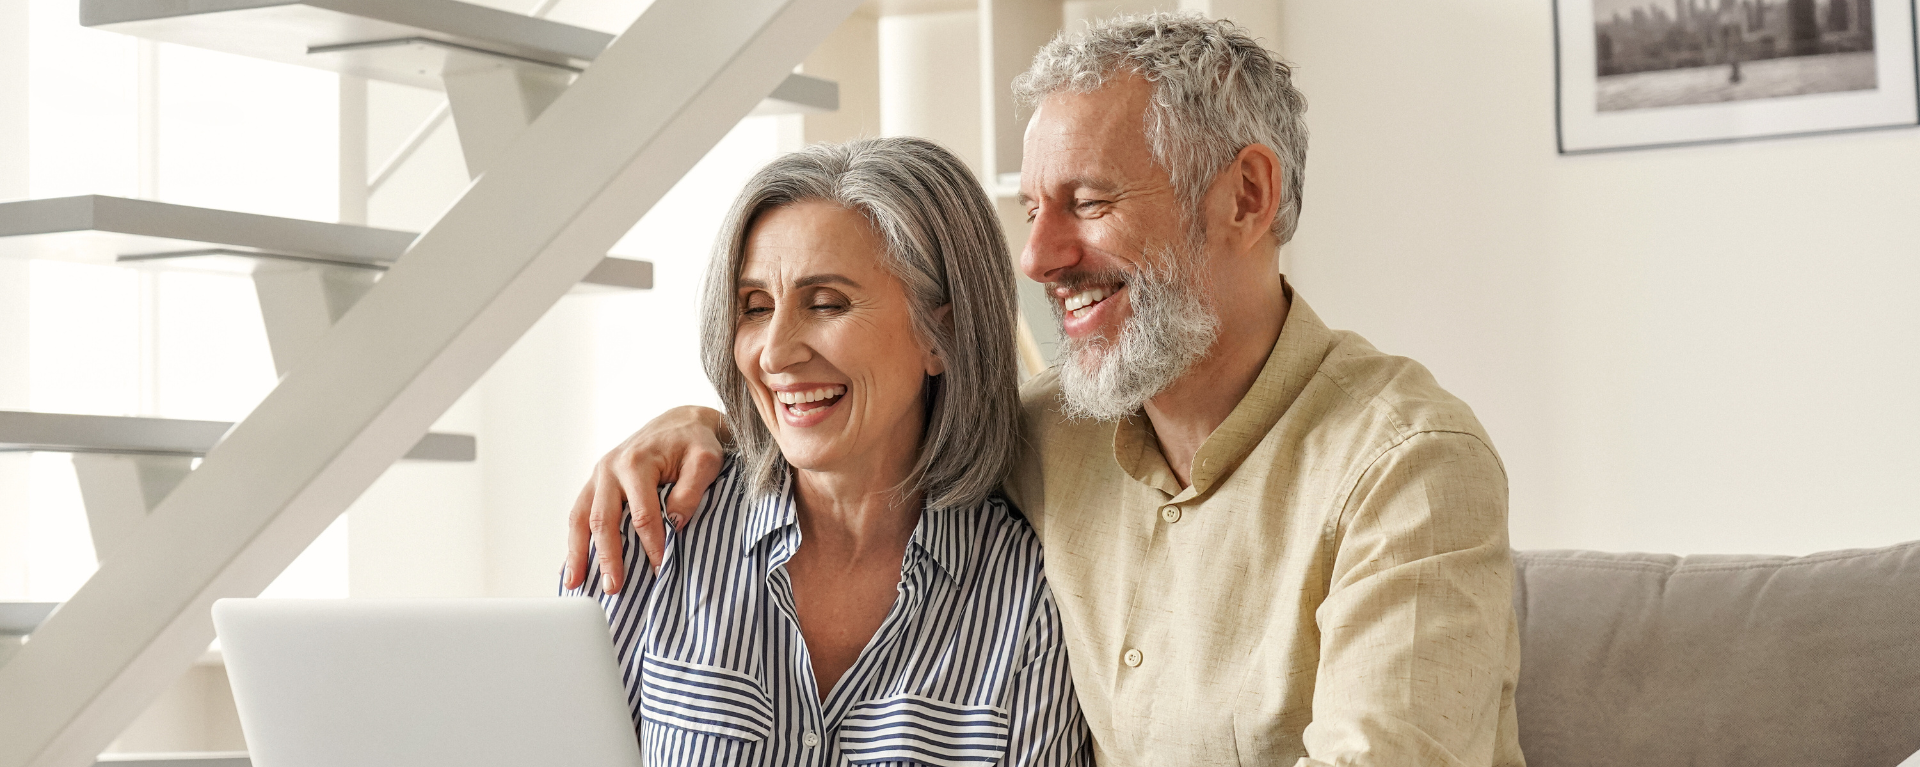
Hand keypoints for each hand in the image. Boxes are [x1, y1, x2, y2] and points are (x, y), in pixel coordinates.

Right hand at [563, 406, 728, 593]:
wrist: (680, 422)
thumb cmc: (695, 442)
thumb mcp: (705, 460)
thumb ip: (692, 490)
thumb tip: (675, 523)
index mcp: (636, 461)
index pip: (641, 512)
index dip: (651, 543)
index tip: (660, 568)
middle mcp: (610, 468)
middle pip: (603, 519)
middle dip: (608, 556)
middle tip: (613, 587)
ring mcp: (599, 476)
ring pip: (581, 518)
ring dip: (578, 552)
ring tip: (575, 583)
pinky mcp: (596, 484)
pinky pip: (579, 515)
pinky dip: (574, 542)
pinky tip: (571, 566)